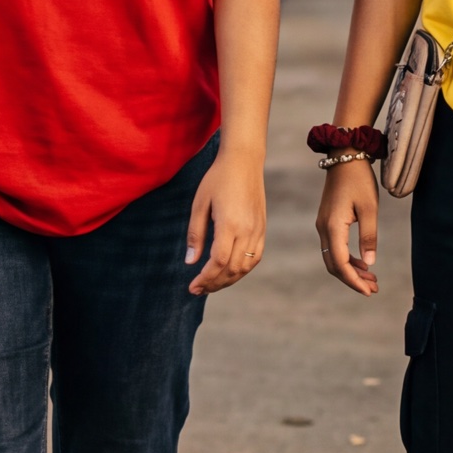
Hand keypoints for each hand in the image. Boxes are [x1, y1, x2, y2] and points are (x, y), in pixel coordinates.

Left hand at [186, 148, 265, 293]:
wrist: (244, 161)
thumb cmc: (218, 179)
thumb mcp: (200, 203)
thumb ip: (196, 233)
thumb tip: (190, 262)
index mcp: (230, 224)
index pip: (218, 262)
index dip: (205, 278)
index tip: (192, 287)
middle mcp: (247, 230)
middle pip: (232, 269)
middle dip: (214, 284)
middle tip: (197, 290)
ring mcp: (258, 231)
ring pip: (245, 267)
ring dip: (228, 280)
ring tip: (211, 284)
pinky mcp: (262, 229)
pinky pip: (255, 258)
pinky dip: (242, 270)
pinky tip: (228, 272)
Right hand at [316, 157, 380, 294]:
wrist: (345, 156)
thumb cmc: (359, 180)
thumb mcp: (370, 208)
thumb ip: (368, 237)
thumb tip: (370, 264)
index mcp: (333, 226)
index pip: (340, 263)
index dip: (353, 280)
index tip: (369, 291)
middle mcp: (323, 228)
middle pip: (334, 265)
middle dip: (352, 279)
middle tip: (374, 289)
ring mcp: (323, 225)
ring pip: (333, 257)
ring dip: (351, 270)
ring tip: (372, 279)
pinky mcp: (327, 221)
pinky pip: (334, 247)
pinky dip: (347, 259)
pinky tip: (363, 263)